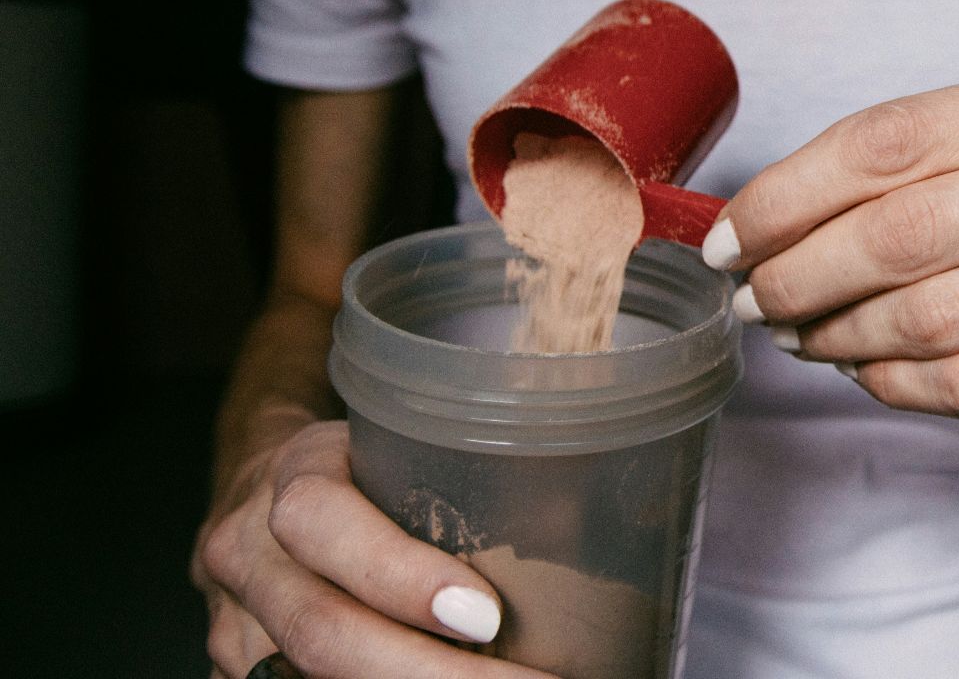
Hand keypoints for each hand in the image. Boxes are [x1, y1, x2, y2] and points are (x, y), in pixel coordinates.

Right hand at [192, 419, 546, 678]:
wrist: (267, 491)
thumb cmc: (359, 466)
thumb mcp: (402, 445)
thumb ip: (464, 478)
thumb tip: (577, 520)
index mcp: (292, 479)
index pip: (324, 523)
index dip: (402, 578)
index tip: (487, 616)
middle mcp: (250, 555)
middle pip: (322, 630)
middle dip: (431, 674)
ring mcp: (238, 624)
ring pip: (312, 677)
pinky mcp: (245, 670)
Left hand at [704, 55, 958, 422]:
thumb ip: (955, 154)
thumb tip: (795, 208)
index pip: (893, 137)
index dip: (789, 192)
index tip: (733, 232)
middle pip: (903, 225)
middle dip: (798, 272)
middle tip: (753, 300)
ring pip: (942, 310)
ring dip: (845, 337)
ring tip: (805, 341)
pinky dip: (912, 387)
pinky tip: (877, 377)